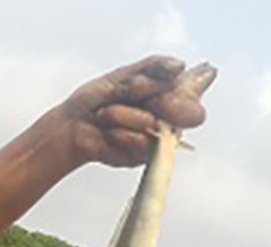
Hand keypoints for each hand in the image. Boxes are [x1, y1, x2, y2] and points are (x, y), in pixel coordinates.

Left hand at [58, 55, 217, 167]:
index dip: (193, 83)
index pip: (198, 86)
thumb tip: (180, 66)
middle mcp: (169, 117)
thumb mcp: (124, 75)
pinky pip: (140, 141)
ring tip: (107, 113)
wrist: (73, 125)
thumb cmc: (97, 99)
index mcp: (169, 92)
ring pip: (155, 123)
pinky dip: (118, 132)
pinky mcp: (145, 156)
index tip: (177, 78)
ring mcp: (159, 138)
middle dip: (161, 100)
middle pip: (192, 113)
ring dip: (123, 114)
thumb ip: (154, 68)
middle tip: (129, 92)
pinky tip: (107, 132)